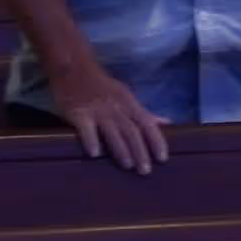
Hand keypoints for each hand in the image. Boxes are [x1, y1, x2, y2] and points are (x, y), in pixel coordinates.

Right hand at [44, 54, 173, 172]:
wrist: (73, 68)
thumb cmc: (102, 86)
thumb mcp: (126, 96)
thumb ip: (144, 112)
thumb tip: (167, 122)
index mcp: (130, 104)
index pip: (148, 124)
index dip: (157, 141)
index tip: (163, 159)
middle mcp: (116, 107)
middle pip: (132, 131)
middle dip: (141, 151)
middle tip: (146, 171)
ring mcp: (97, 110)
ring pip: (113, 131)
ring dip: (121, 150)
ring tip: (128, 166)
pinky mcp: (79, 113)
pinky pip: (87, 129)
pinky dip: (92, 141)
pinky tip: (95, 155)